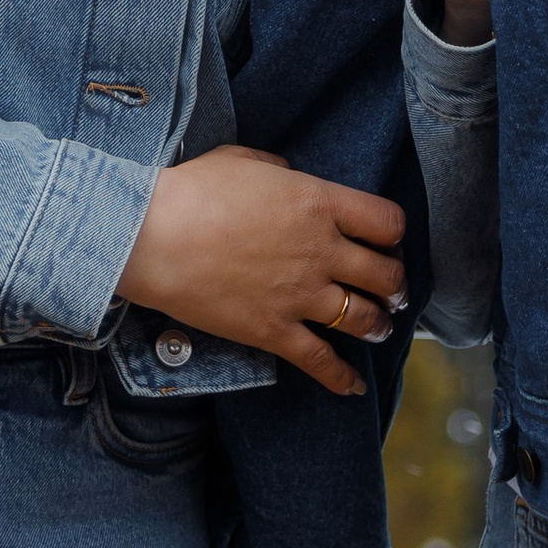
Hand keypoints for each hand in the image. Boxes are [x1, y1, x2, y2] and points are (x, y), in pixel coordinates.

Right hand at [115, 145, 405, 396]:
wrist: (152, 237)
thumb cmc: (193, 191)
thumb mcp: (246, 161)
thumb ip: (282, 172)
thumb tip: (292, 181)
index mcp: (318, 202)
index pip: (386, 221)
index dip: (392, 232)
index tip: (387, 239)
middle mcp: (320, 251)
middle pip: (383, 273)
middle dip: (394, 283)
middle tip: (392, 287)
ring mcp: (300, 295)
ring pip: (363, 317)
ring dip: (379, 323)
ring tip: (381, 325)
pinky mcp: (274, 332)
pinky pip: (320, 361)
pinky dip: (341, 377)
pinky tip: (353, 386)